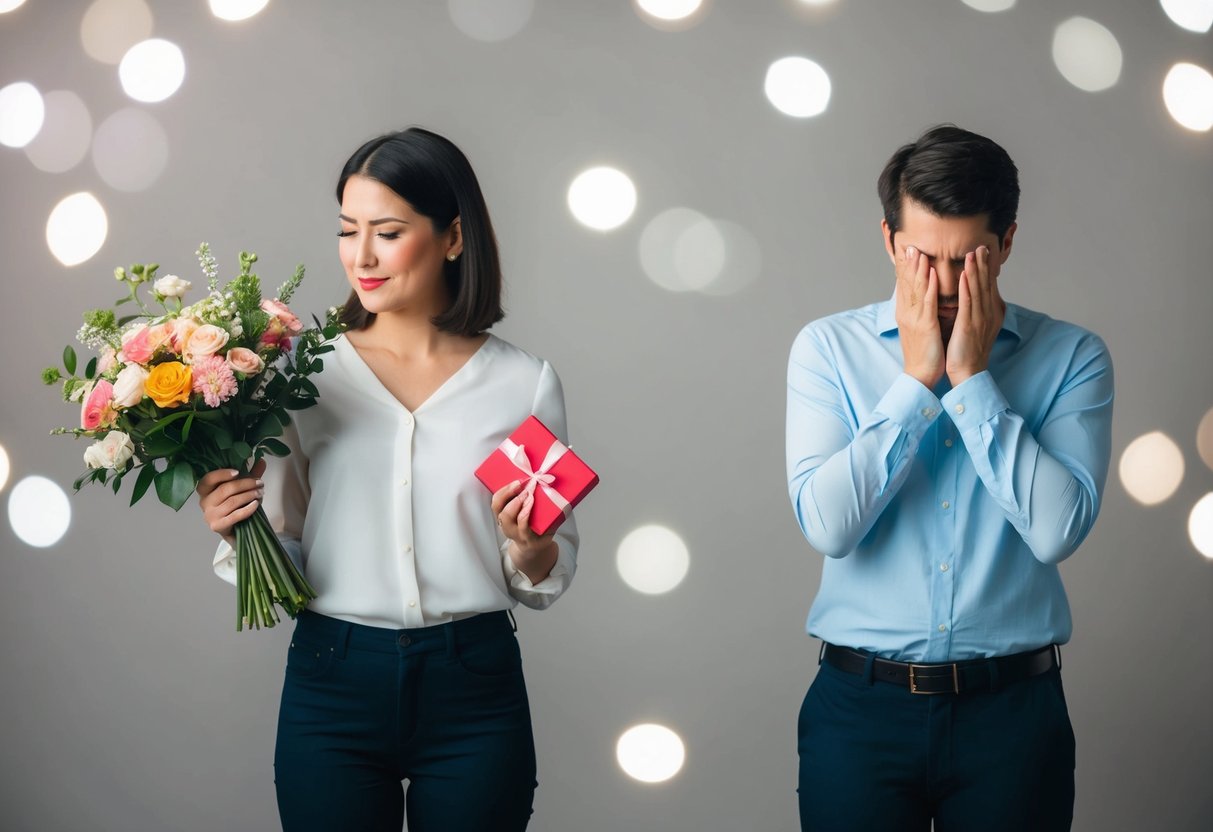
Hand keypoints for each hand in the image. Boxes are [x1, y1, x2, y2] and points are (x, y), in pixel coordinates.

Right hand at [197, 458, 265, 546]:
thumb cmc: (234, 506)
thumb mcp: (240, 489)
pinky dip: (248, 509)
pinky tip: (256, 504)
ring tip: (260, 493)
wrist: (233, 530)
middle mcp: (204, 502)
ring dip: (249, 495)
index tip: (238, 471)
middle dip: (245, 484)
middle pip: (225, 490)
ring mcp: (210, 515)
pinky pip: (235, 515)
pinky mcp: (217, 526)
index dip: (222, 474)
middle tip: (260, 483)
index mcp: (205, 490)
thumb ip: (249, 475)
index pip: (208, 479)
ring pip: (232, 502)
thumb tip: (261, 460)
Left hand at [492, 480, 558, 583]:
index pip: (522, 527)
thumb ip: (555, 519)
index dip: (525, 512)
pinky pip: (496, 503)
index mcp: (526, 538)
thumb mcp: (551, 530)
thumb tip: (564, 503)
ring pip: (497, 508)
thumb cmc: (541, 535)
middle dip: (515, 501)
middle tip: (526, 489)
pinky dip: (503, 492)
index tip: (532, 499)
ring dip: (506, 494)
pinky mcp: (499, 515)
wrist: (529, 545)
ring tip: (517, 483)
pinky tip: (511, 484)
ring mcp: (503, 524)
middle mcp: (511, 532)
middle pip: (506, 517)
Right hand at [894, 245, 944, 388]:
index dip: (903, 268)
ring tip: (918, 252)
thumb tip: (921, 299)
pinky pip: (927, 301)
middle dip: (907, 264)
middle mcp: (906, 313)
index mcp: (905, 313)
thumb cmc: (924, 353)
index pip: (903, 286)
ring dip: (917, 268)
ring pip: (915, 288)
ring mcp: (914, 318)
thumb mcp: (918, 328)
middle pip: (906, 283)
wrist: (920, 374)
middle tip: (909, 245)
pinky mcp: (925, 325)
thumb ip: (919, 311)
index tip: (905, 252)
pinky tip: (931, 272)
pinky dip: (929, 285)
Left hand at [946, 246, 1004, 384]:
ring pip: (978, 290)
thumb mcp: (975, 328)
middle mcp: (987, 314)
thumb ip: (976, 312)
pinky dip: (967, 288)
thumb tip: (976, 300)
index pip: (987, 287)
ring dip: (976, 270)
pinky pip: (968, 304)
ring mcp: (979, 320)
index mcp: (989, 314)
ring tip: (974, 253)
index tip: (983, 252)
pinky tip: (965, 275)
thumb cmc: (967, 352)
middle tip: (982, 245)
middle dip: (983, 264)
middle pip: (986, 284)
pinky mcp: (969, 326)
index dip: (986, 268)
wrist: (968, 373)